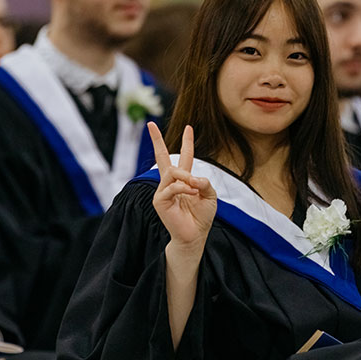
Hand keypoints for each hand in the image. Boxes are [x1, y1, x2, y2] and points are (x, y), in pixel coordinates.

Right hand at [148, 122, 216, 253]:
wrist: (195, 235)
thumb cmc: (202, 216)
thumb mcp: (210, 195)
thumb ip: (204, 182)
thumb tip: (191, 177)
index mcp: (184, 180)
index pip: (183, 157)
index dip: (187, 142)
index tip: (189, 127)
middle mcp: (170, 183)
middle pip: (161, 157)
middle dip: (156, 140)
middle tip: (150, 124)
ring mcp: (163, 191)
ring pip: (172, 172)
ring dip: (186, 178)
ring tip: (195, 189)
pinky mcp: (159, 200)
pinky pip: (172, 187)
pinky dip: (184, 189)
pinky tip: (191, 195)